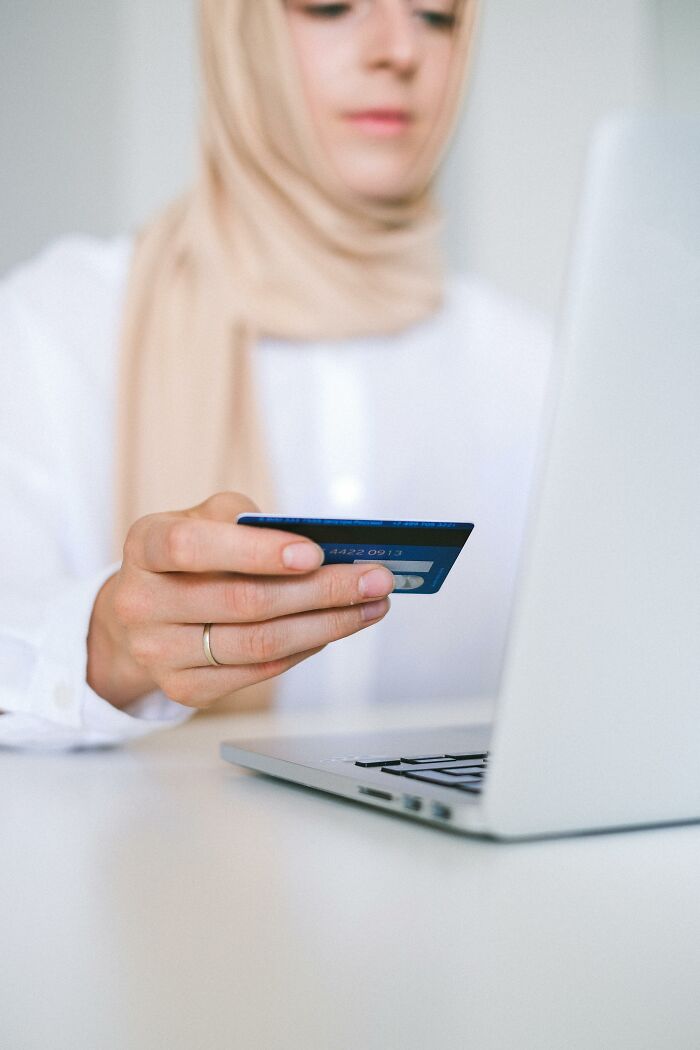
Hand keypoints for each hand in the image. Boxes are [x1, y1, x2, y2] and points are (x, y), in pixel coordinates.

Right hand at [87, 492, 392, 709]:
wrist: (139, 615)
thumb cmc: (187, 558)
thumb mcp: (202, 520)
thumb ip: (247, 522)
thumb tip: (322, 545)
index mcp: (145, 547)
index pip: (193, 547)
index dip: (255, 552)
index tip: (314, 553)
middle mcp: (142, 602)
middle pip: (243, 602)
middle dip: (321, 590)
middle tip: (375, 579)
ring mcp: (159, 653)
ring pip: (258, 644)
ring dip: (327, 625)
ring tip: (370, 606)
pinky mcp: (184, 688)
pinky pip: (258, 672)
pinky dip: (305, 649)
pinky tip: (333, 629)